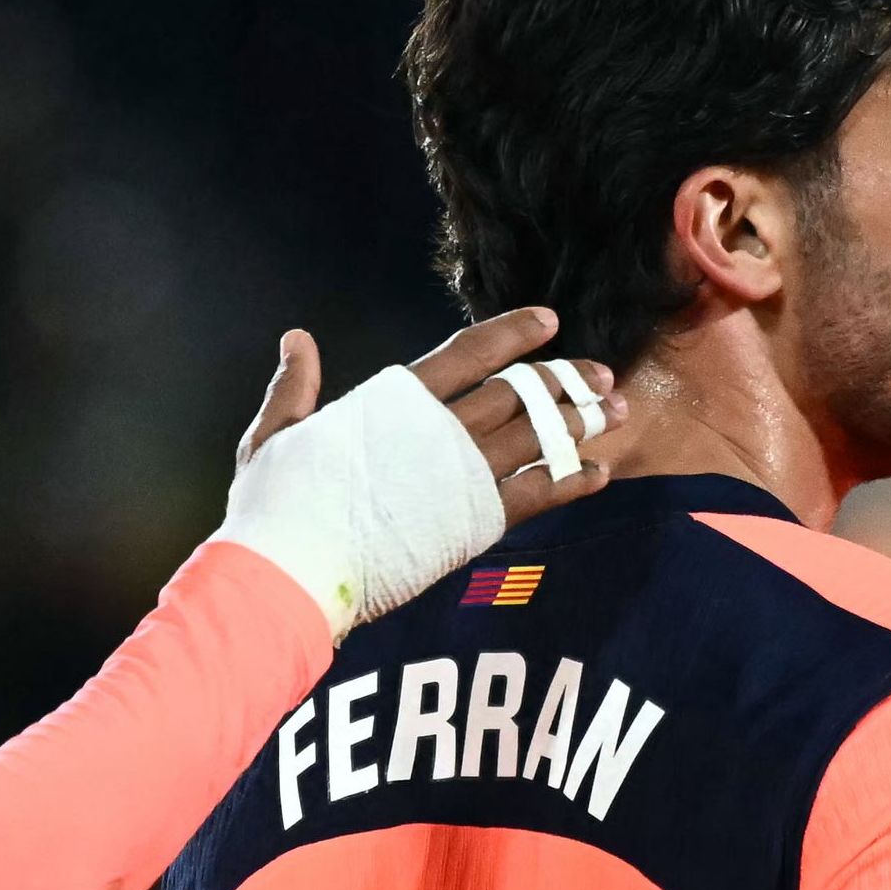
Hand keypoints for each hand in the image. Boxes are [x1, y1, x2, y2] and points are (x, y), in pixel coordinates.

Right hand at [235, 308, 626, 527]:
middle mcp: (439, 428)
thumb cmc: (274, 506)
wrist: (292, 568)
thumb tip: (296, 339)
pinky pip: (538, 493)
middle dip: (565, 378)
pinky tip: (599, 473)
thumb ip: (296, 386)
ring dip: (581, 421)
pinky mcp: (475, 522)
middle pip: (520, 391)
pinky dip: (572, 481)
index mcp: (396, 399)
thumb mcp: (276, 433)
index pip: (470, 352)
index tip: (550, 321)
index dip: (514, 333)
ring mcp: (462, 473)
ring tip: (616, 412)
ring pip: (539, 434)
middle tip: (602, 375)